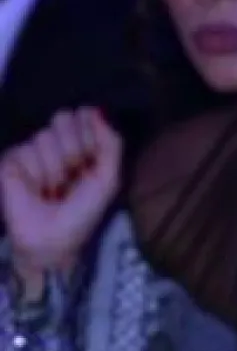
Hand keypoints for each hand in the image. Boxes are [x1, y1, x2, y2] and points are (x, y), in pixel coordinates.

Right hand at [0, 108, 122, 294]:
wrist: (53, 240)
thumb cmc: (83, 212)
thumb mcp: (108, 180)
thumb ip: (110, 144)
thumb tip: (97, 110)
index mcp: (81, 145)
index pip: (83, 116)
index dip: (88, 134)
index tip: (89, 161)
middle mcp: (56, 143)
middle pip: (62, 118)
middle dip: (72, 150)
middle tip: (71, 177)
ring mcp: (32, 151)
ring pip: (43, 137)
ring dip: (54, 169)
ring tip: (52, 190)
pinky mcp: (11, 161)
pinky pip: (24, 152)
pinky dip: (34, 176)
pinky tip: (34, 191)